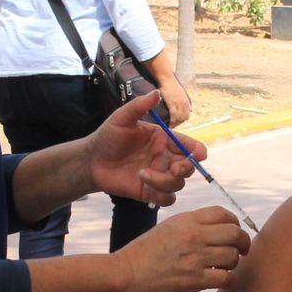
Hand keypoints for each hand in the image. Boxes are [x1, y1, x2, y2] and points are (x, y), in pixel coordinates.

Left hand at [88, 91, 202, 204]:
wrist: (91, 160)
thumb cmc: (108, 137)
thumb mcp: (122, 118)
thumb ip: (139, 106)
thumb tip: (156, 92)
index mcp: (163, 140)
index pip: (188, 145)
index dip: (197, 150)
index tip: (200, 155)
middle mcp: (164, 158)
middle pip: (188, 167)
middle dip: (185, 168)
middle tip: (174, 169)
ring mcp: (158, 176)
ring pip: (178, 184)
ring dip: (165, 182)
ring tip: (143, 174)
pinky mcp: (149, 192)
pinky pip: (167, 199)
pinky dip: (161, 196)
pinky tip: (144, 185)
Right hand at [115, 206, 250, 291]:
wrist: (126, 273)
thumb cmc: (144, 252)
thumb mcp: (168, 228)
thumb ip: (192, 226)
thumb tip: (216, 232)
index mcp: (187, 220)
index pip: (223, 214)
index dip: (234, 223)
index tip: (233, 233)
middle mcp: (194, 235)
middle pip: (235, 233)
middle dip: (243, 242)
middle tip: (241, 250)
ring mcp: (195, 258)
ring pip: (233, 256)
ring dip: (234, 263)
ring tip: (225, 267)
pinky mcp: (195, 280)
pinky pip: (227, 278)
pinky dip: (229, 280)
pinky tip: (222, 280)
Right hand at [161, 76, 191, 127]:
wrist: (166, 78)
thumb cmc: (170, 84)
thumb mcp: (181, 93)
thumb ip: (185, 101)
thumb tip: (191, 110)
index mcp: (186, 101)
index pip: (187, 114)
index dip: (181, 120)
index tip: (175, 123)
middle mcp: (184, 103)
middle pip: (184, 118)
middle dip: (178, 123)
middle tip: (171, 126)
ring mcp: (179, 103)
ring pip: (179, 118)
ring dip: (174, 124)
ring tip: (168, 127)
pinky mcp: (173, 103)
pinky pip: (174, 116)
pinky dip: (172, 122)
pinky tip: (167, 125)